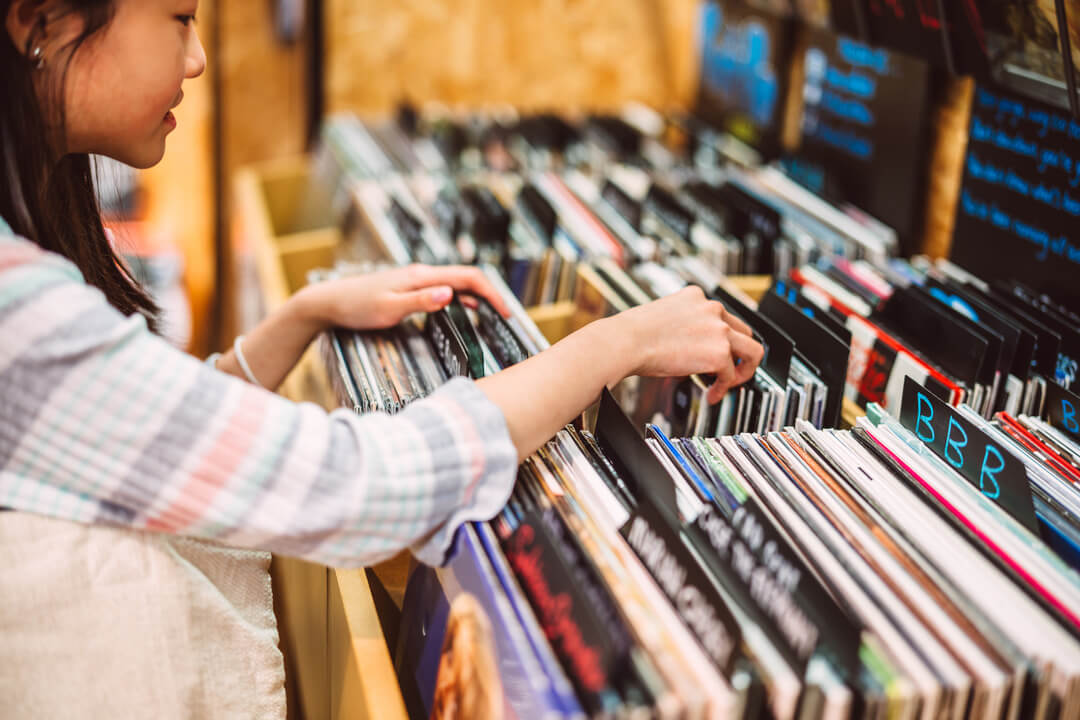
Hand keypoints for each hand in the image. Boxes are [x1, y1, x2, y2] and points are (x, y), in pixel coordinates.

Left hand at [296, 264, 511, 331]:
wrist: (329, 302)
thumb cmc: (356, 307)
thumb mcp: (389, 308)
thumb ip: (421, 301)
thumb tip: (451, 294)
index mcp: (422, 276)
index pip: (468, 278)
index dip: (492, 293)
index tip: (506, 313)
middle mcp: (422, 274)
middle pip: (467, 278)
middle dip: (491, 294)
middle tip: (507, 317)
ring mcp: (417, 280)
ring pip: (457, 284)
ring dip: (477, 297)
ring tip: (493, 316)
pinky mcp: (410, 288)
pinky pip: (444, 290)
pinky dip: (461, 300)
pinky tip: (466, 311)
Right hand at [608, 285, 763, 402]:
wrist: (625, 341)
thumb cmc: (632, 333)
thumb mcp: (663, 317)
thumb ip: (683, 325)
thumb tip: (688, 348)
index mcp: (696, 297)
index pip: (722, 316)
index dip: (722, 338)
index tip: (715, 351)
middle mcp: (712, 309)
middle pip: (745, 331)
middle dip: (739, 354)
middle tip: (730, 369)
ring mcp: (718, 330)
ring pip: (753, 351)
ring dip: (744, 370)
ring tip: (730, 383)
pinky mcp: (718, 352)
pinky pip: (730, 375)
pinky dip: (723, 388)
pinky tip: (712, 394)